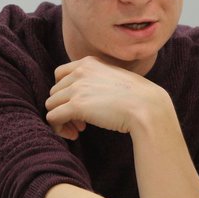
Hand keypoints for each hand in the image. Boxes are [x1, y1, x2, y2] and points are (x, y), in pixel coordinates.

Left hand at [44, 56, 172, 139]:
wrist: (147, 107)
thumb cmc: (137, 98)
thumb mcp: (114, 79)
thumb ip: (97, 81)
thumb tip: (88, 97)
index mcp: (89, 62)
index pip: (60, 74)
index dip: (65, 92)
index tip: (79, 105)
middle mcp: (80, 71)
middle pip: (55, 91)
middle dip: (64, 107)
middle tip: (81, 123)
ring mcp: (77, 88)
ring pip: (51, 104)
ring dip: (61, 119)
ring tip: (79, 129)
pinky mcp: (76, 106)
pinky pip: (52, 117)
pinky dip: (58, 128)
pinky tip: (74, 135)